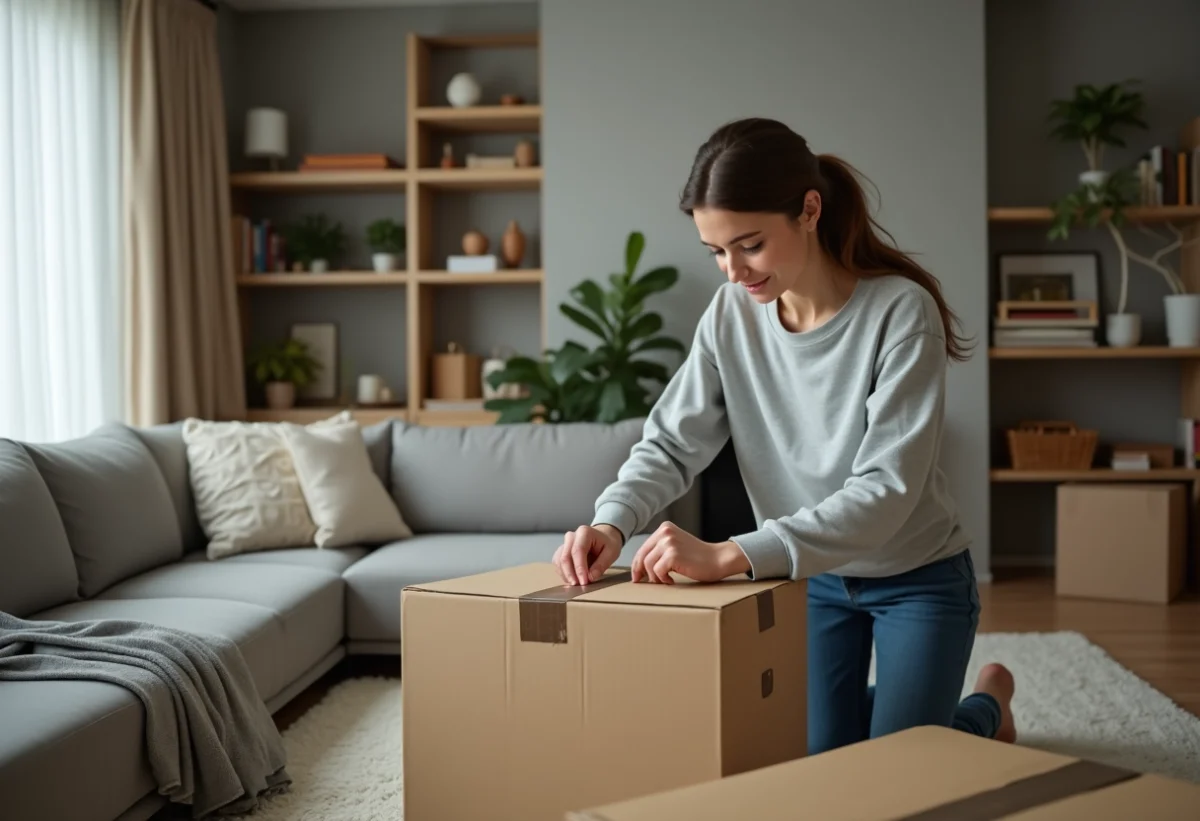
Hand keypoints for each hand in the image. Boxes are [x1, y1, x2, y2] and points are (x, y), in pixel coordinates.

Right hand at [553, 524, 623, 585]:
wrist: (604, 537)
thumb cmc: (608, 543)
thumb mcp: (612, 552)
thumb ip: (601, 565)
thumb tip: (590, 577)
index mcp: (584, 532)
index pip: (578, 551)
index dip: (579, 568)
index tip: (584, 581)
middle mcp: (571, 537)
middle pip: (565, 557)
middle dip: (571, 574)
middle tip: (579, 586)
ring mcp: (565, 544)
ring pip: (559, 562)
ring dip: (566, 575)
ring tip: (577, 584)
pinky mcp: (561, 552)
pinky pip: (558, 564)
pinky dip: (564, 574)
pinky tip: (573, 579)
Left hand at [631, 522, 750, 583]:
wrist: (718, 559)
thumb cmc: (698, 557)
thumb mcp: (676, 546)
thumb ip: (660, 550)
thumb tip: (639, 567)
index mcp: (665, 528)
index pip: (643, 548)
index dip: (637, 564)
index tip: (637, 575)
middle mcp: (665, 532)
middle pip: (642, 556)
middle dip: (640, 571)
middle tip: (642, 582)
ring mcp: (669, 542)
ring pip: (648, 565)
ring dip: (655, 577)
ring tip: (665, 580)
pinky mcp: (673, 555)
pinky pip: (658, 571)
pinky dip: (663, 579)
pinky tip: (672, 581)